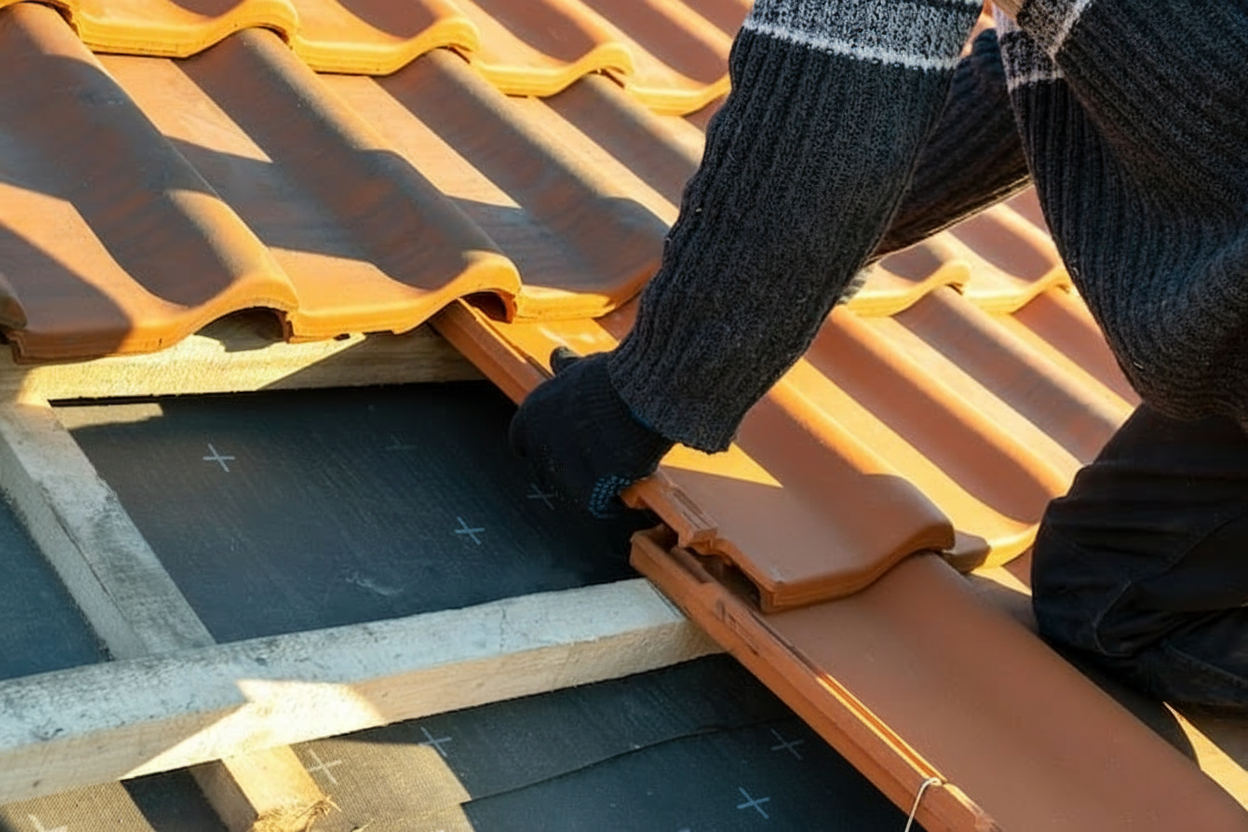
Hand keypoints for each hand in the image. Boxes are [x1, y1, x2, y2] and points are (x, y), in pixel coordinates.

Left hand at [509, 348, 672, 516]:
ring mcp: (560, 471)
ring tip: (617, 467)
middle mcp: (536, 447)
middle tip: (598, 460)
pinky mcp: (586, 489)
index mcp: (527, 419)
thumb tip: (558, 355)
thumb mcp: (580, 369)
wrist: (638, 395)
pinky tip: (628, 481)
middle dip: (567, 470)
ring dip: (592, 485)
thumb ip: (564, 370)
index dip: (547, 447)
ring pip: (571, 490)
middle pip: (545, 473)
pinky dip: (613, 499)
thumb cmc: (612, 378)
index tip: (570, 444)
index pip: (523, 445)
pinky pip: (598, 504)